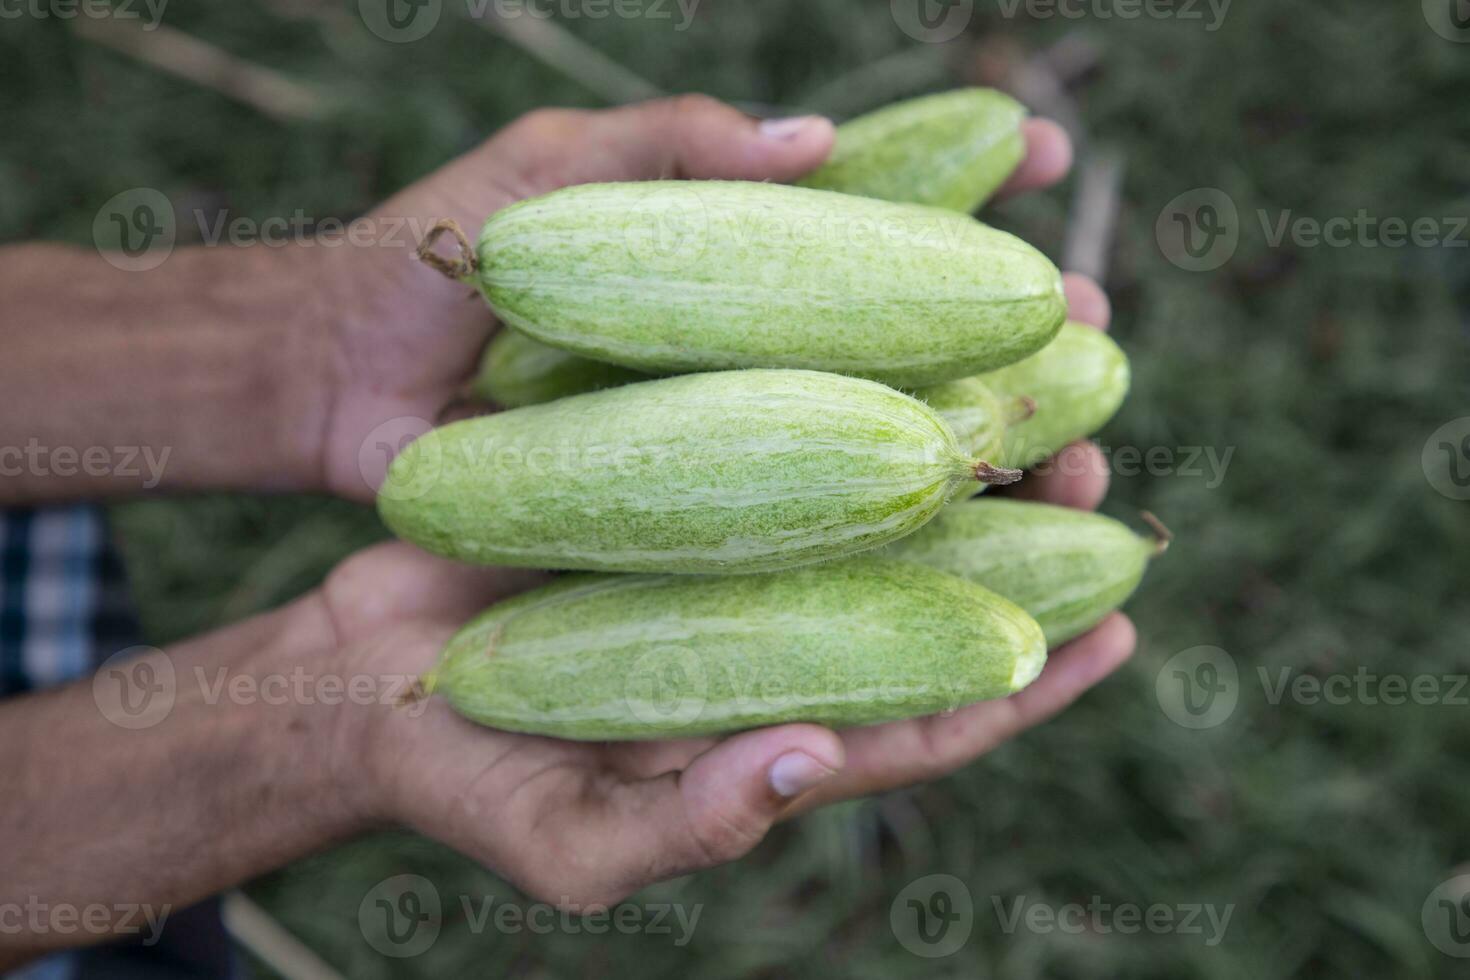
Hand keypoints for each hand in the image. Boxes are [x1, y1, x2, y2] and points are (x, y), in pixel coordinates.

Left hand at [308, 95, 1074, 500]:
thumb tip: (819, 141)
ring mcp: (722, 435)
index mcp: (725, 254)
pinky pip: (800, 534)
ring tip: (1076, 464)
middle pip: (915, 337)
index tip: (1045, 155)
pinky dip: (887, 544)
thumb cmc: (421, 265)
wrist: (328, 385)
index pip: (876, 208)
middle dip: (1021, 334)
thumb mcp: (543, 178)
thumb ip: (665, 147)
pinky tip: (969, 559)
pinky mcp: (688, 519)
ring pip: (884, 443)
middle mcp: (745, 345)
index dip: (966, 178)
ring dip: (993, 449)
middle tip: (1098, 337)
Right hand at [323, 274, 1133, 909]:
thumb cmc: (464, 783)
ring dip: (946, 441)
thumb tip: (819, 759)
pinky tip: (874, 330)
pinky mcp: (671, 488)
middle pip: (922, 587)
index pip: (930, 713)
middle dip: (1020, 534)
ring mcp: (727, 557)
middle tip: (1090, 460)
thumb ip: (693, 824)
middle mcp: (772, 633)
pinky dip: (828, 390)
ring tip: (1023, 377)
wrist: (357, 680)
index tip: (1115, 631)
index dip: (1028, 680)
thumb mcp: (570, 839)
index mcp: (775, 727)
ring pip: (862, 499)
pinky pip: (768, 437)